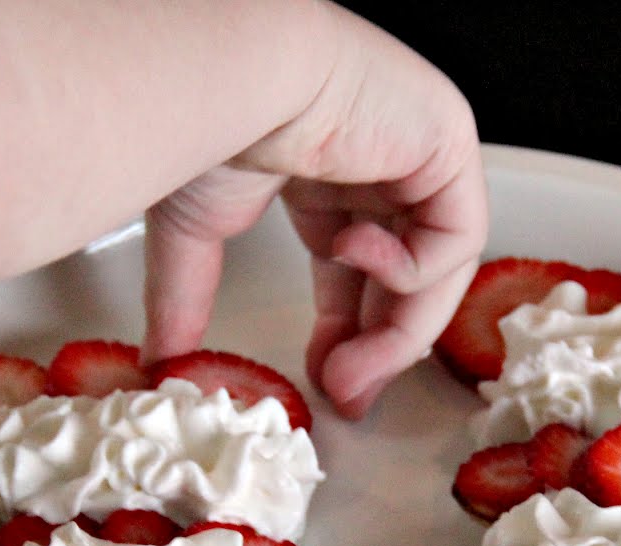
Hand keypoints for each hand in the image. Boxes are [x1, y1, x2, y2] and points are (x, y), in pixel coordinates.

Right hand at [141, 5, 486, 419]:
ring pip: (438, 269)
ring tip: (350, 370)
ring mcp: (418, 151)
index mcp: (329, 175)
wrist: (227, 73)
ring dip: (397, 332)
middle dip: (379, 348)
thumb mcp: (193, 229)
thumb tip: (163, 358)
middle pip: (407, 279)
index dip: (352, 333)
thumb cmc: (203, 115)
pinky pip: (457, 236)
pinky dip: (411, 266)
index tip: (331, 382)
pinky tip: (356, 254)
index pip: (361, 271)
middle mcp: (380, 163)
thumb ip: (185, 294)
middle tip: (349, 396)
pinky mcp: (447, 143)